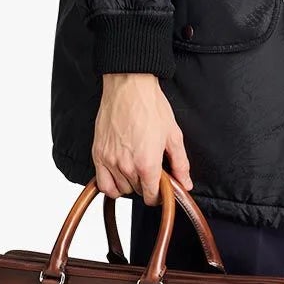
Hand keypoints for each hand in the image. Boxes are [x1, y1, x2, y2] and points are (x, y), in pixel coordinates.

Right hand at [94, 74, 194, 204]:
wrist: (129, 86)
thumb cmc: (151, 106)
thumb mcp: (173, 136)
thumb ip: (180, 164)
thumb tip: (186, 183)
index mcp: (147, 163)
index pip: (151, 196)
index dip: (158, 195)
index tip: (160, 188)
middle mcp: (126, 166)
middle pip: (136, 192)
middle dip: (145, 185)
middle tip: (149, 169)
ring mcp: (109, 161)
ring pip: (120, 189)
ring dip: (129, 183)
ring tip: (135, 168)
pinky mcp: (98, 154)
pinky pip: (102, 184)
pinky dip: (110, 184)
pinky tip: (118, 174)